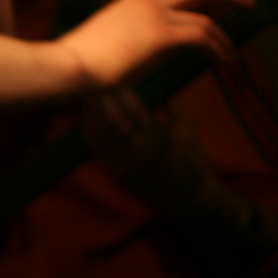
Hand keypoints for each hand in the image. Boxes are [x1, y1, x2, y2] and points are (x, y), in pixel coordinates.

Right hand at [58, 0, 253, 86]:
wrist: (66, 65)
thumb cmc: (78, 60)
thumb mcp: (110, 40)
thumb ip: (135, 38)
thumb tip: (156, 48)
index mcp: (131, 0)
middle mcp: (145, 2)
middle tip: (247, 2)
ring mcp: (153, 16)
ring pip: (206, 21)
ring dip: (224, 40)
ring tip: (231, 57)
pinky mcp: (159, 35)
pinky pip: (203, 38)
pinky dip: (219, 49)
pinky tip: (225, 61)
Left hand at [83, 85, 213, 211]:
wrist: (186, 196)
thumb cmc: (190, 157)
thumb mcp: (188, 128)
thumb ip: (172, 105)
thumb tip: (153, 80)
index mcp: (159, 142)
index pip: (135, 113)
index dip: (124, 95)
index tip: (118, 80)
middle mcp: (138, 156)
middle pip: (112, 122)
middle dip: (103, 102)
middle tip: (97, 84)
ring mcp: (124, 167)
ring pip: (100, 136)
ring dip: (93, 114)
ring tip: (89, 97)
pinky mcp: (115, 174)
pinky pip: (96, 150)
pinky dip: (90, 132)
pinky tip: (86, 117)